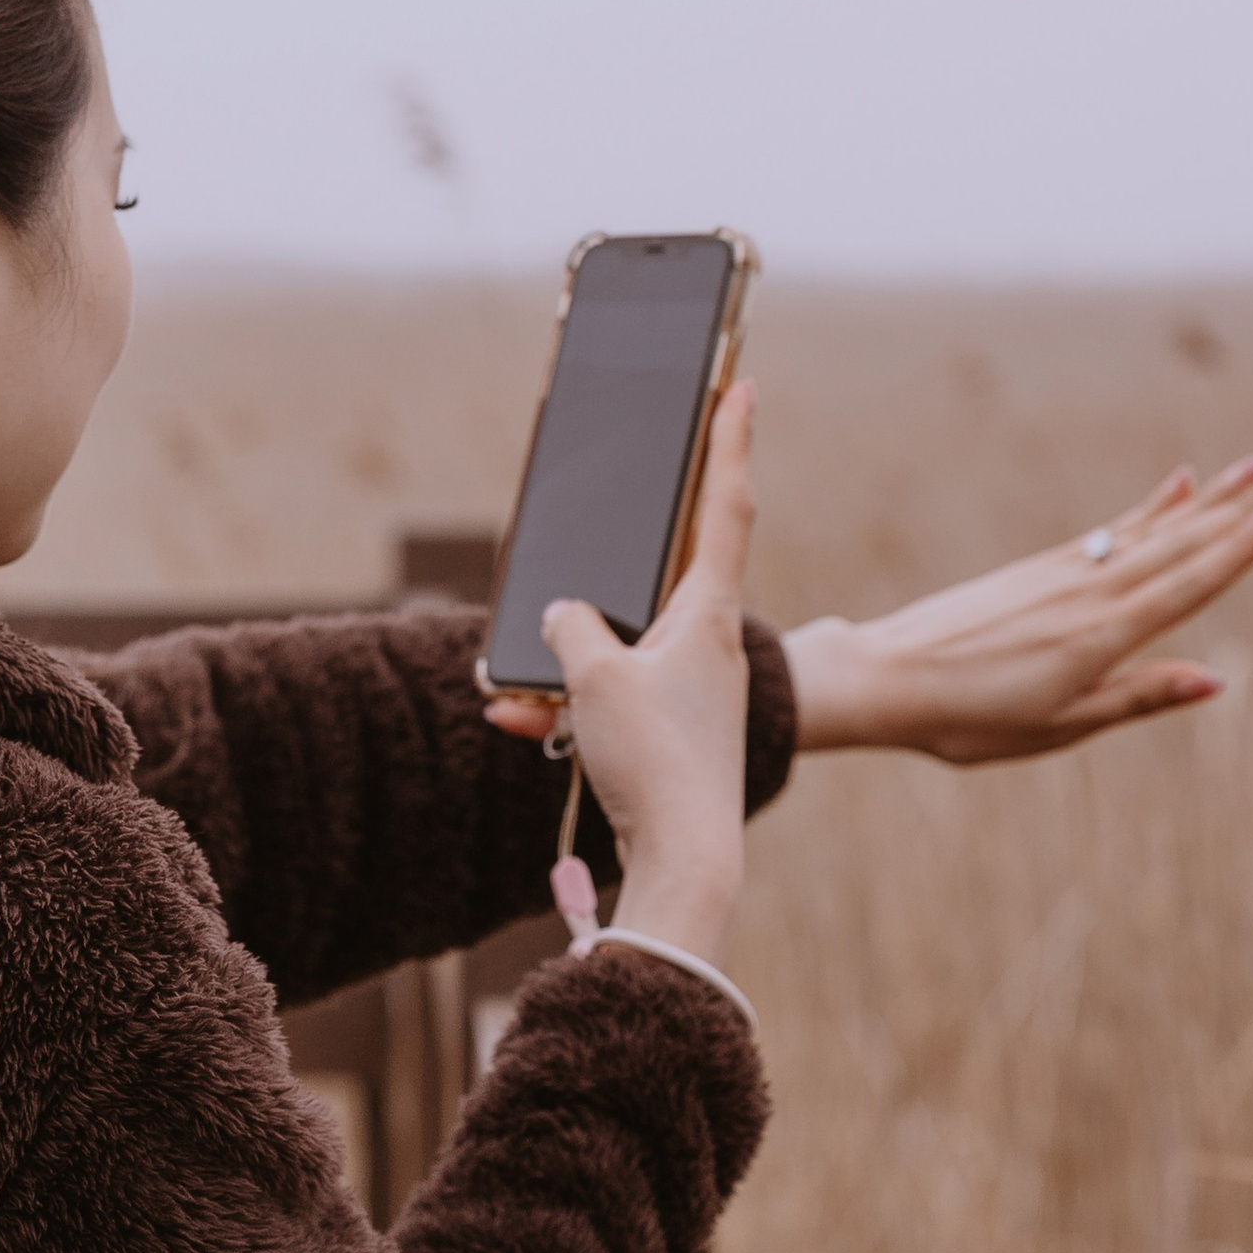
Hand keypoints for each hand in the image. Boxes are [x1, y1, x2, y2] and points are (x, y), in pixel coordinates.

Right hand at [484, 379, 757, 963]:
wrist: (687, 865)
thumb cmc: (656, 762)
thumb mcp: (594, 677)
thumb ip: (569, 629)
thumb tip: (561, 617)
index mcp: (709, 613)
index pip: (725, 505)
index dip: (728, 442)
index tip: (740, 387)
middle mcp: (709, 645)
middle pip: (661, 574)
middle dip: (611, 565)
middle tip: (614, 513)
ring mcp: (691, 691)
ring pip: (618, 647)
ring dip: (565, 661)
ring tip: (512, 687)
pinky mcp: (669, 734)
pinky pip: (607, 698)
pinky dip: (566, 705)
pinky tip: (519, 720)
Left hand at [784, 452, 1252, 766]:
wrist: (885, 676)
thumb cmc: (968, 719)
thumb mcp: (1059, 725)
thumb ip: (1139, 696)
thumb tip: (1217, 678)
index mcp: (1102, 636)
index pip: (1189, 583)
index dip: (1241, 546)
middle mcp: (1091, 593)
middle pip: (1182, 543)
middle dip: (1242, 505)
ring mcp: (1066, 574)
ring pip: (1154, 531)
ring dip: (1209, 500)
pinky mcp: (1042, 569)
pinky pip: (1113, 533)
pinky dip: (1151, 510)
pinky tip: (1178, 486)